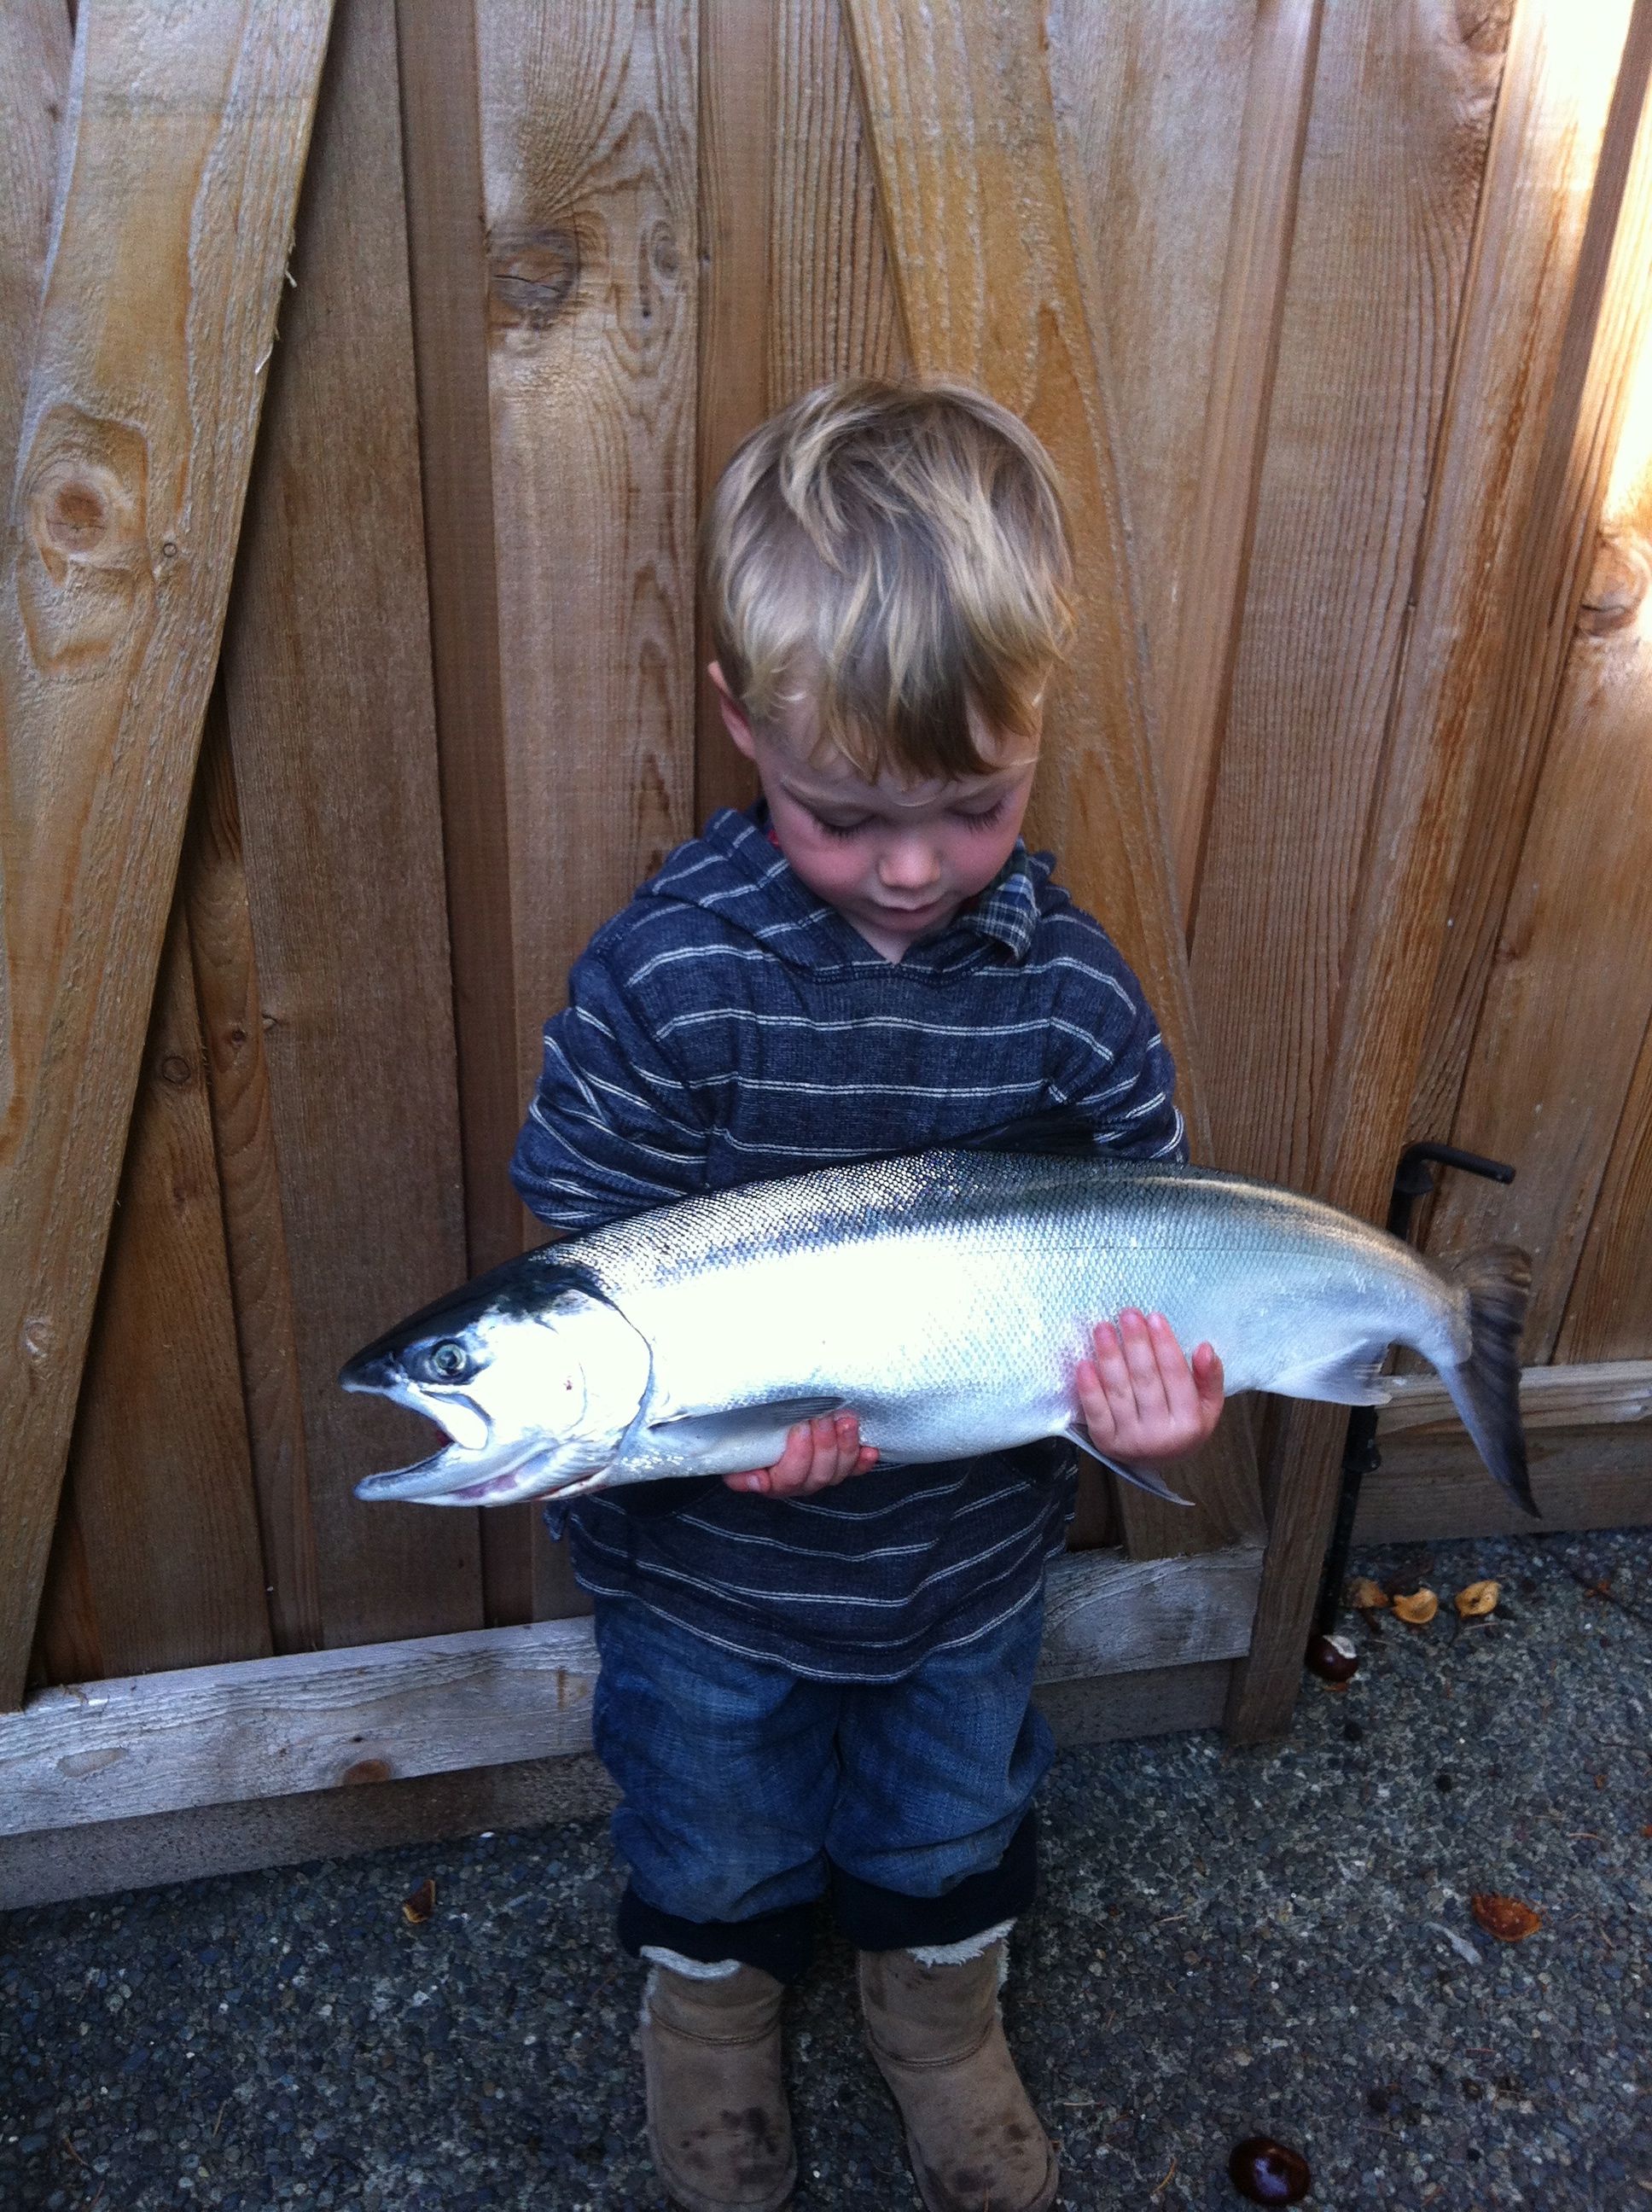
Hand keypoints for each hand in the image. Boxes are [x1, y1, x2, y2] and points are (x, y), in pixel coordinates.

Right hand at [724, 1411, 877, 1496]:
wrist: (765, 1432)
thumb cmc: (750, 1441)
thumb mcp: (738, 1456)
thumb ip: (740, 1472)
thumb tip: (754, 1481)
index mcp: (775, 1483)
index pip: (790, 1478)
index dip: (799, 1455)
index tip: (801, 1427)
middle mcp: (801, 1484)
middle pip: (819, 1475)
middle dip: (824, 1445)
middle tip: (824, 1417)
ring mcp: (823, 1476)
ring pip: (839, 1471)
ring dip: (845, 1446)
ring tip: (846, 1421)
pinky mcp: (841, 1468)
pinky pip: (855, 1470)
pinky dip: (863, 1461)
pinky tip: (870, 1450)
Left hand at [1076, 1309, 1223, 1463]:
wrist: (1156, 1463)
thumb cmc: (1182, 1424)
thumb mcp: (1207, 1406)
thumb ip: (1210, 1377)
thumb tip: (1205, 1348)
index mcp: (1189, 1424)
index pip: (1176, 1377)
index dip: (1165, 1345)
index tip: (1154, 1317)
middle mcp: (1160, 1435)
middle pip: (1146, 1381)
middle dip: (1136, 1344)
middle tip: (1127, 1314)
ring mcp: (1130, 1440)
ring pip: (1119, 1392)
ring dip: (1109, 1357)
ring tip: (1103, 1328)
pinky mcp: (1105, 1443)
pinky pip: (1096, 1412)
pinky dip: (1089, 1388)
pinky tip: (1084, 1363)